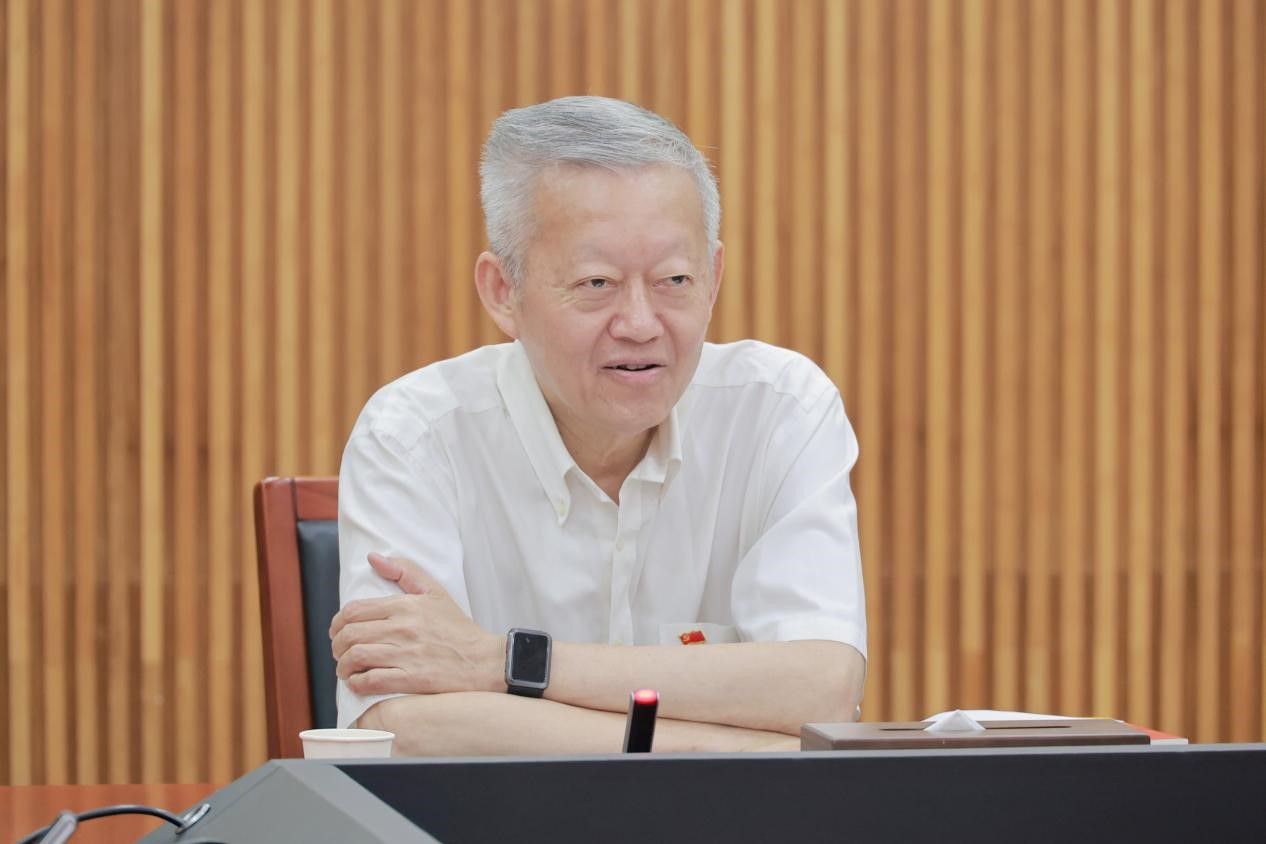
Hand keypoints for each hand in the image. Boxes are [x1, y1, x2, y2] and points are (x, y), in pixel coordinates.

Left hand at [330, 553, 502, 696]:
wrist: (482, 660)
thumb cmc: (458, 628)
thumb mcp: (434, 592)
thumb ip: (405, 571)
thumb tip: (374, 558)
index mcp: (405, 606)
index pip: (354, 611)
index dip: (337, 623)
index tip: (338, 632)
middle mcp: (403, 628)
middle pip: (349, 635)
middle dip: (337, 646)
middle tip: (340, 652)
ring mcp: (406, 654)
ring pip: (356, 657)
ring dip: (343, 666)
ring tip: (346, 670)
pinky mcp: (411, 679)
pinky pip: (371, 680)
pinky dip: (357, 683)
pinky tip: (358, 683)